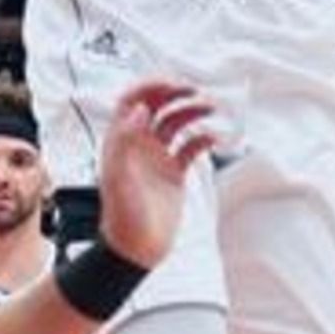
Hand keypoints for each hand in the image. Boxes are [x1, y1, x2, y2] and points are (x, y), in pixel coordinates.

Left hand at [97, 81, 216, 268]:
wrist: (135, 250)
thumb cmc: (122, 216)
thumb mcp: (119, 177)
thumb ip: (126, 140)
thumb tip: (141, 108)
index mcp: (121, 140)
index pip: (132, 100)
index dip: (150, 86)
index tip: (172, 83)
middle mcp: (139, 144)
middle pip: (158, 106)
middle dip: (177, 94)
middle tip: (196, 91)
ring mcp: (158, 157)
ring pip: (177, 122)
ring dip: (193, 111)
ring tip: (211, 108)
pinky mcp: (174, 173)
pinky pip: (191, 147)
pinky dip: (204, 138)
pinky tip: (216, 139)